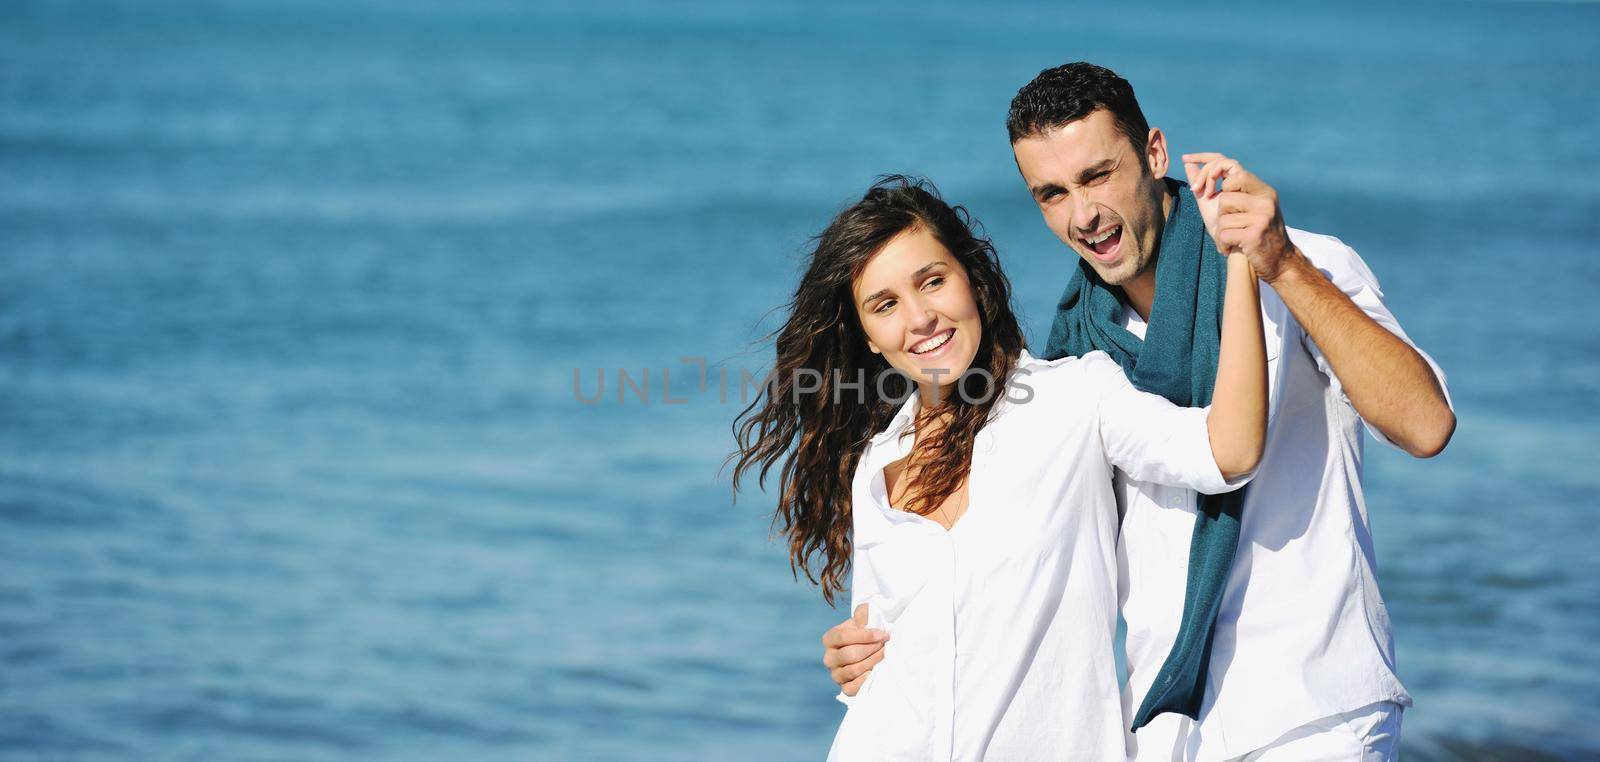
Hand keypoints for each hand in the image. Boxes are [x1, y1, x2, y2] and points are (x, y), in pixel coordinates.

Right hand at [822, 603, 887, 695]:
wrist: (871, 648)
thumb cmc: (867, 631)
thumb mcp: (865, 617)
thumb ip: (863, 613)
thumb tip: (864, 620)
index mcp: (830, 638)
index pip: (843, 637)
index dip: (864, 636)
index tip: (883, 634)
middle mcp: (829, 658)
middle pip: (849, 655)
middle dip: (871, 649)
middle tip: (885, 645)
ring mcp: (836, 674)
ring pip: (853, 670)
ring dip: (872, 662)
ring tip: (884, 655)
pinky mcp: (844, 688)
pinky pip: (852, 688)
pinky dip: (865, 680)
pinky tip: (875, 671)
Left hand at [1182, 152, 1297, 282]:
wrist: (1277, 262)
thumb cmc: (1247, 234)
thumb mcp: (1230, 209)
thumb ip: (1209, 186)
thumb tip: (1188, 164)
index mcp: (1261, 189)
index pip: (1230, 164)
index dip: (1207, 165)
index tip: (1185, 159)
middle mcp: (1265, 198)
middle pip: (1224, 195)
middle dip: (1218, 212)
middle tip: (1222, 224)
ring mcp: (1263, 215)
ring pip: (1223, 216)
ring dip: (1221, 232)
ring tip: (1231, 239)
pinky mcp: (1256, 233)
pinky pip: (1224, 233)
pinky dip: (1222, 244)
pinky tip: (1230, 249)